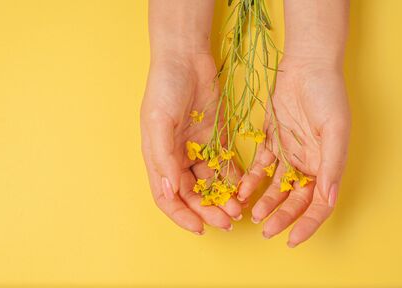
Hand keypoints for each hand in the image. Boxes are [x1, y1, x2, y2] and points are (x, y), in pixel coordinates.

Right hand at [141, 53, 241, 233]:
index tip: (199, 228)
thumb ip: (163, 157)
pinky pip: (224, 164)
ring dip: (222, 198)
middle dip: (208, 210)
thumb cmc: (165, 87)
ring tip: (238, 209)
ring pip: (210, 183)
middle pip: (192, 194)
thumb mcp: (159, 121)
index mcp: (159, 157)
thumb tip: (168, 191)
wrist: (187, 58)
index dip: (181, 215)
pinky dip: (233, 178)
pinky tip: (243, 187)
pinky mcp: (215, 138)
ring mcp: (197, 148)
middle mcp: (177, 157)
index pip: (167, 197)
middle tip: (227, 221)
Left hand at [238, 57, 350, 246]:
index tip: (292, 240)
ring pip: (276, 187)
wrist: (305, 66)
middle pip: (295, 200)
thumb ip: (331, 165)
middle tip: (266, 230)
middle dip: (281, 217)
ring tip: (251, 214)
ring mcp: (289, 154)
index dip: (307, 224)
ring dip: (265, 202)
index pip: (319, 205)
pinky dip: (251, 180)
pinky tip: (241, 191)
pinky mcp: (271, 143)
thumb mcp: (334, 129)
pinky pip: (260, 168)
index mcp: (327, 164)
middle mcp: (309, 164)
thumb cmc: (326, 95)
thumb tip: (327, 199)